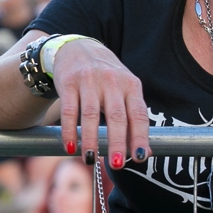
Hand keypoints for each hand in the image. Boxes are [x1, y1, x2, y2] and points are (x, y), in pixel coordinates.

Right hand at [52, 38, 149, 169]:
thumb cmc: (106, 77)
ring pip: (90, 115)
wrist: (77, 47)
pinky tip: (69, 146)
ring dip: (90, 140)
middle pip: (116, 116)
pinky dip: (69, 131)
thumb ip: (132, 117)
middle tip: (116, 165)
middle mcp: (112, 81)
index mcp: (131, 84)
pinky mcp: (68, 82)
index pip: (138, 114)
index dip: (140, 136)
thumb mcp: (124, 89)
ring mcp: (89, 81)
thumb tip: (143, 153)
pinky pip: (69, 111)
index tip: (139, 157)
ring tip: (90, 160)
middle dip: (116, 142)